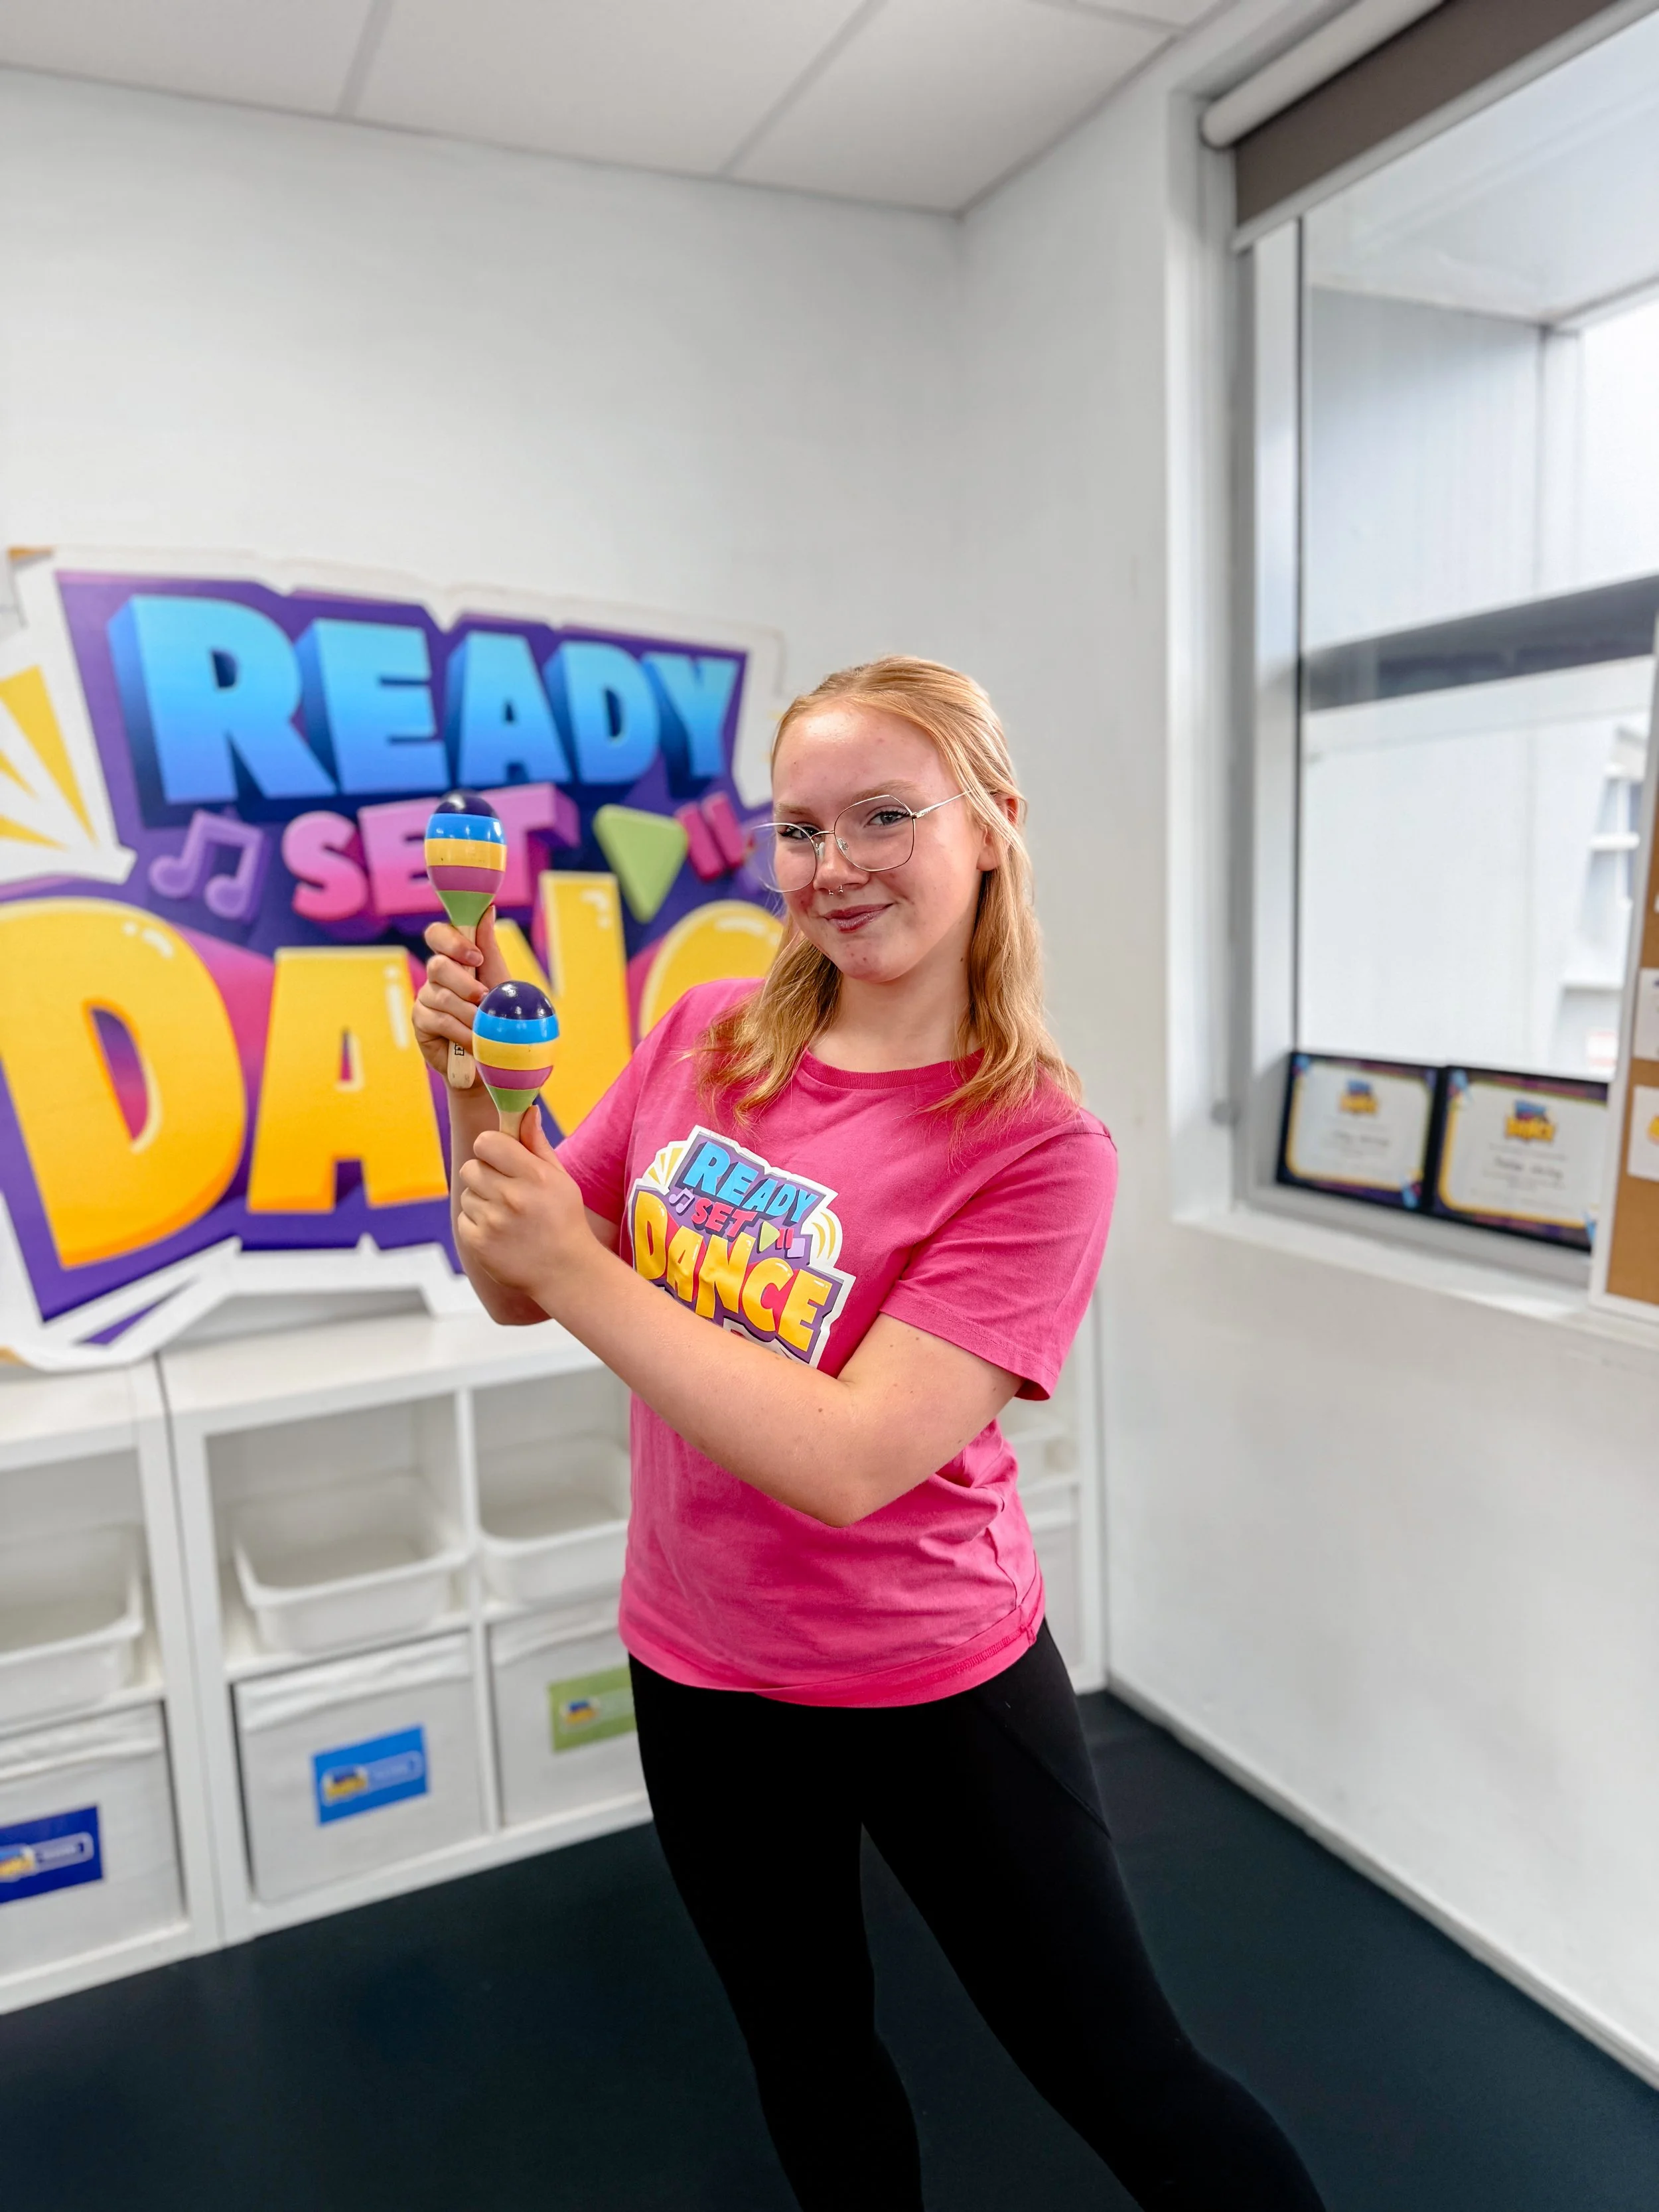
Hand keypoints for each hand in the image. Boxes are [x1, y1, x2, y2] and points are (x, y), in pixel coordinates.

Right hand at [413, 907, 509, 1077]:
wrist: (493, 1059)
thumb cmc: (497, 1017)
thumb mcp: (499, 981)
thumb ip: (489, 948)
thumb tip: (488, 910)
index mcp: (454, 958)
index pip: (438, 934)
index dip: (452, 941)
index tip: (475, 957)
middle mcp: (436, 975)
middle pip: (437, 965)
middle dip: (464, 982)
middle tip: (483, 997)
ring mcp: (425, 997)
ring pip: (440, 995)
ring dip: (467, 1012)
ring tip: (484, 1026)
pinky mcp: (420, 1021)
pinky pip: (438, 1019)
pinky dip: (460, 1030)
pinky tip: (473, 1040)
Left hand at [455, 1113, 591, 1307]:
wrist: (566, 1272)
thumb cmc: (564, 1219)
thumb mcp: (559, 1178)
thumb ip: (537, 1144)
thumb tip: (526, 1109)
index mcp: (534, 1175)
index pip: (486, 1142)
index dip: (490, 1148)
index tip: (501, 1159)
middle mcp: (512, 1197)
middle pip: (471, 1167)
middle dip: (484, 1175)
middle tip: (505, 1191)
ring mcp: (493, 1222)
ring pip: (466, 1194)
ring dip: (481, 1201)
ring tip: (506, 1216)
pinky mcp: (479, 1243)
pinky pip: (463, 1219)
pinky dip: (477, 1224)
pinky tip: (500, 1233)